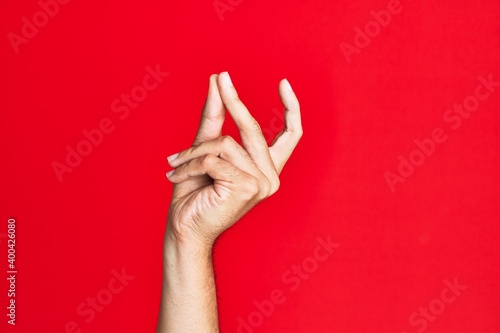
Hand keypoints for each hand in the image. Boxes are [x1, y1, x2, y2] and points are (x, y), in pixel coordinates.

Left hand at [165, 72, 301, 249]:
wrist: (184, 228)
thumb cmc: (194, 192)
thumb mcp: (205, 148)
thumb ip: (215, 116)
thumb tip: (217, 80)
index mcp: (267, 168)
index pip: (291, 135)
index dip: (292, 108)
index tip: (284, 82)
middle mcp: (271, 176)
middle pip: (254, 129)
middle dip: (234, 101)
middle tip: (220, 78)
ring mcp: (262, 184)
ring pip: (226, 143)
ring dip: (193, 152)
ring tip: (175, 164)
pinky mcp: (247, 188)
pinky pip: (214, 159)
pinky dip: (190, 164)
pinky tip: (177, 176)